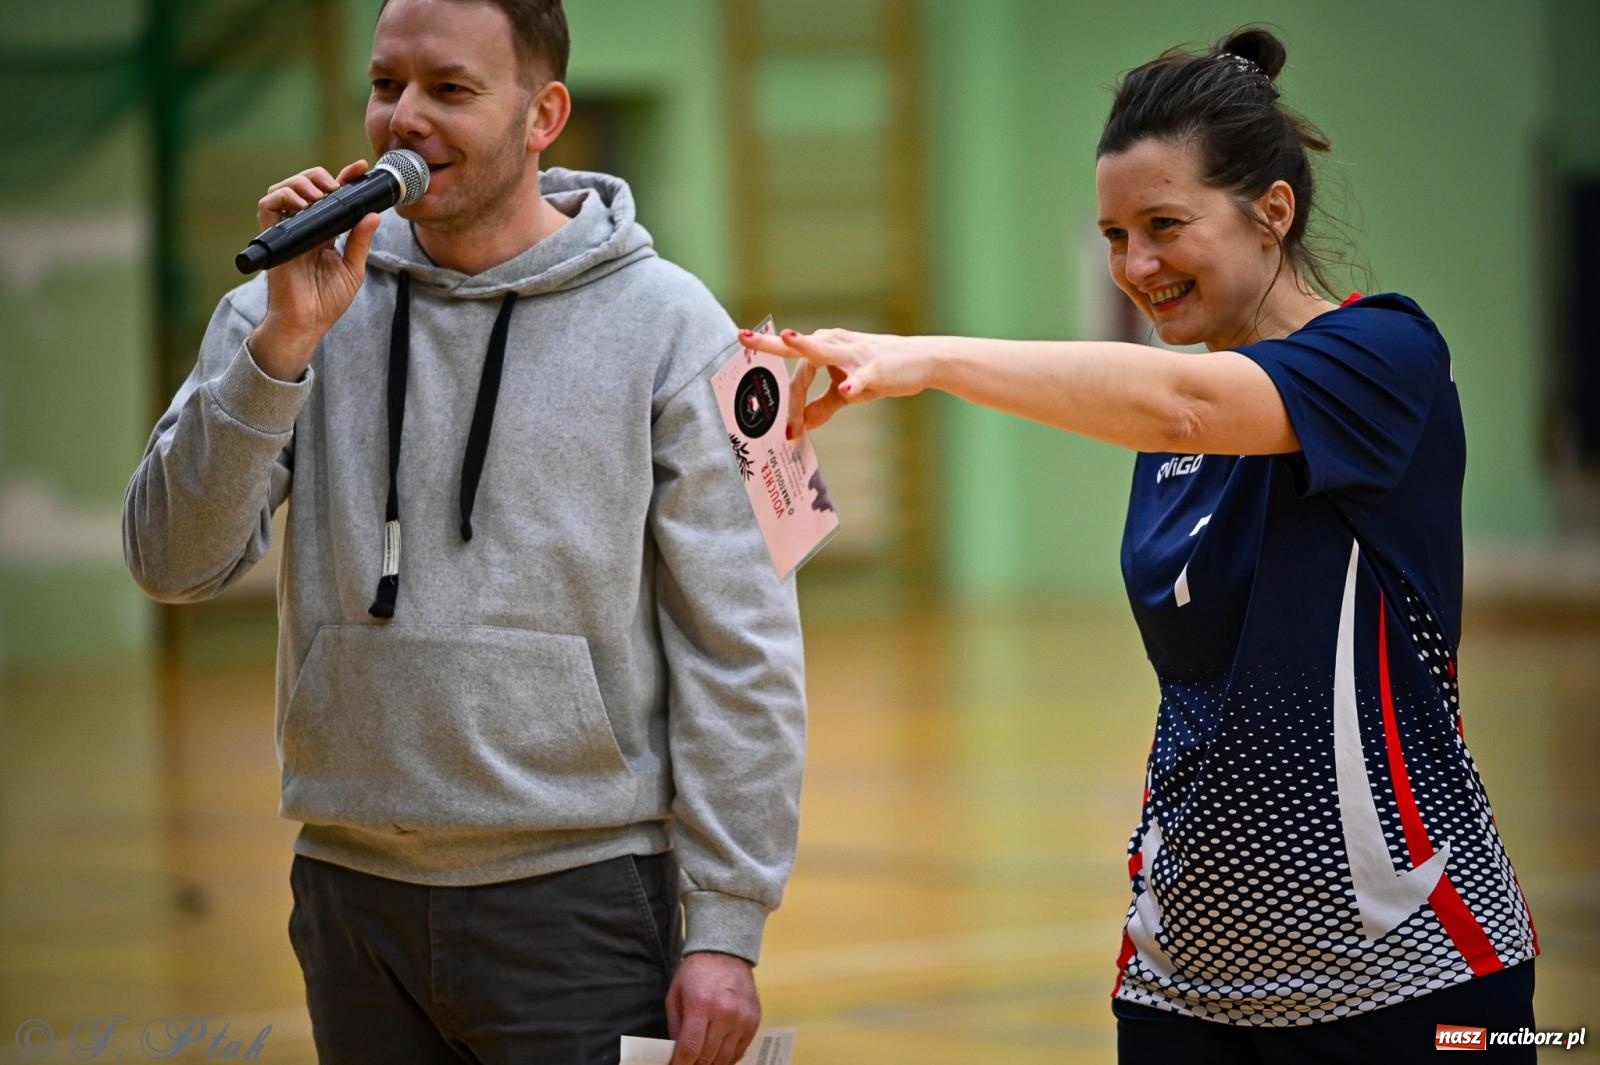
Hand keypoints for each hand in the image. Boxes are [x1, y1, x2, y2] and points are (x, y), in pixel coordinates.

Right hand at [248, 160, 382, 381]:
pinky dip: (282, 197)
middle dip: (318, 175)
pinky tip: (302, 205)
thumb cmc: (327, 301)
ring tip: (318, 194)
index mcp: (324, 233)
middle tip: (334, 184)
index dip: (343, 178)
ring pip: (282, 189)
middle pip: (303, 185)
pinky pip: (267, 206)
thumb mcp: (352, 268)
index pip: (331, 197)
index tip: (360, 168)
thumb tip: (374, 215)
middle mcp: (304, 228)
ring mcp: (287, 231)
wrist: (307, 321)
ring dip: (300, 183)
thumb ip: (361, 241)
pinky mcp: (273, 237)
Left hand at [666, 951, 759, 1064]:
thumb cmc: (696, 973)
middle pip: (708, 1058)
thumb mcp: (675, 996)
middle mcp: (724, 1014)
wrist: (725, 954)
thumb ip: (675, 1026)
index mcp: (700, 1005)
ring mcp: (742, 1019)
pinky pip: (740, 1051)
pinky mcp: (754, 1022)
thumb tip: (676, 1054)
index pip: (690, 1049)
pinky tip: (717, 1057)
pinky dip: (727, 1059)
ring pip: (725, 1058)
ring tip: (701, 1063)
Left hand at [739, 327, 932, 434]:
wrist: (923, 360)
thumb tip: (803, 425)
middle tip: (742, 339)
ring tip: (786, 338)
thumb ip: (823, 406)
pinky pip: (861, 377)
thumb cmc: (880, 371)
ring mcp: (854, 354)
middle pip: (798, 358)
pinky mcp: (875, 367)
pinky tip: (848, 390)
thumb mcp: (847, 391)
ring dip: (805, 346)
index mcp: (823, 348)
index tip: (786, 433)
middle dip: (769, 350)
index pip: (794, 376)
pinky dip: (854, 384)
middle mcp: (833, 343)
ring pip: (823, 352)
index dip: (787, 405)